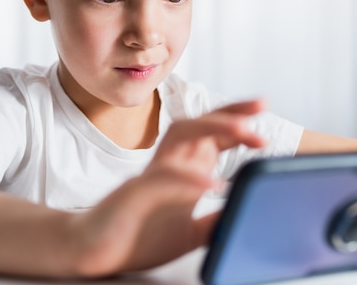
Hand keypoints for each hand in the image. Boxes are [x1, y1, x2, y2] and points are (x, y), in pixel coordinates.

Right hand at [68, 100, 263, 276]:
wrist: (93, 250)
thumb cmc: (137, 236)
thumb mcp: (190, 232)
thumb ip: (216, 220)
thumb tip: (246, 214)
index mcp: (181, 170)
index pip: (211, 136)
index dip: (237, 121)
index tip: (263, 114)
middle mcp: (168, 165)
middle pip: (199, 125)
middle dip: (231, 112)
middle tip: (261, 105)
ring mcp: (151, 176)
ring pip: (181, 136)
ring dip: (214, 129)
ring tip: (245, 132)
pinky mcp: (136, 194)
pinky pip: (164, 178)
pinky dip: (189, 177)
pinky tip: (214, 182)